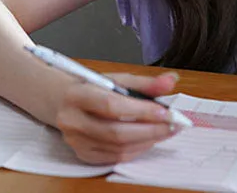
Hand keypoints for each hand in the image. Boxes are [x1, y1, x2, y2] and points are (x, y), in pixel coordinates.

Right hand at [55, 71, 180, 163]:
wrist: (63, 101)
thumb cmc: (93, 88)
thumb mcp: (116, 79)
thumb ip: (145, 82)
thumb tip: (171, 81)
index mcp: (78, 94)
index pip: (111, 106)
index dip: (141, 111)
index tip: (165, 112)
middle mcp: (72, 120)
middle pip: (116, 132)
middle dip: (150, 130)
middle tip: (173, 124)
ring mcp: (76, 141)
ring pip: (118, 148)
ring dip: (147, 141)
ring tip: (166, 131)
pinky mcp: (83, 154)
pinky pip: (115, 158)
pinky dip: (137, 149)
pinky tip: (149, 140)